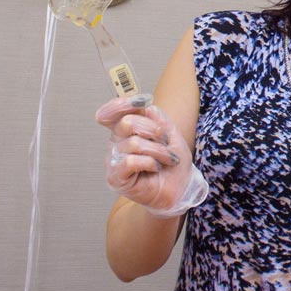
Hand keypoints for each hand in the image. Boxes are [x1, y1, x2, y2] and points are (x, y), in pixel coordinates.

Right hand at [95, 94, 207, 216]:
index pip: (111, 111)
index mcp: (126, 129)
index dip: (122, 103)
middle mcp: (117, 142)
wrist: (179, 189)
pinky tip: (155, 169)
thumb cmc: (172, 163)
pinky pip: (130, 161)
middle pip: (127, 122)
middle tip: (166, 141)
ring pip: (134, 144)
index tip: (142, 101)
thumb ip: (158, 118)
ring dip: (159, 151)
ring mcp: (114, 160)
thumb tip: (145, 106)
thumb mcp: (171, 134)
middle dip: (154, 130)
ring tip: (168, 159)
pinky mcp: (115, 177)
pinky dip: (150, 163)